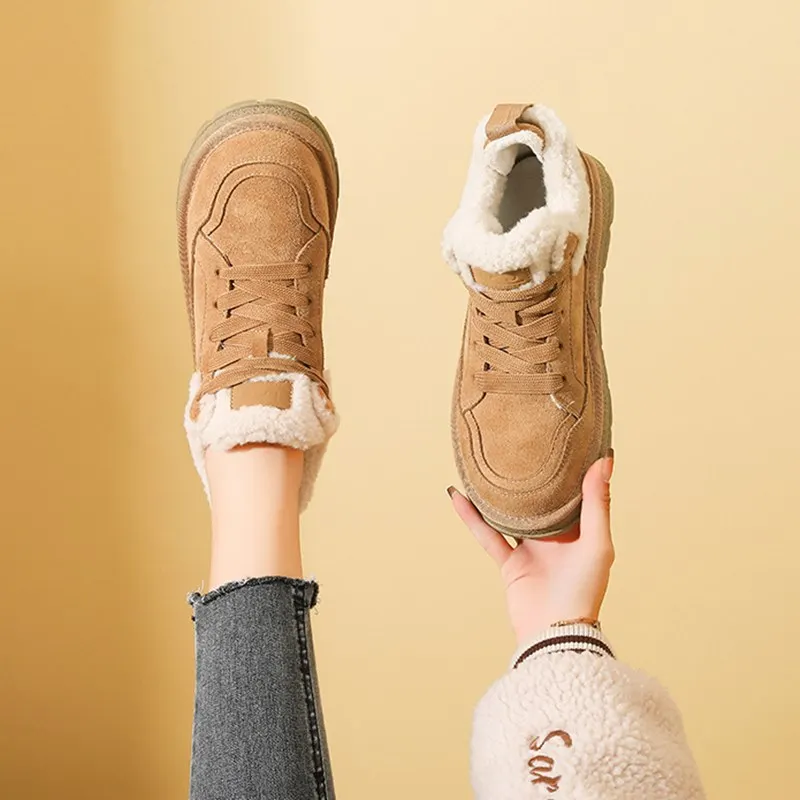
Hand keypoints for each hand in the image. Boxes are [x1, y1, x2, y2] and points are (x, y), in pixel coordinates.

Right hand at [448, 453, 614, 645]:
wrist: (556, 634)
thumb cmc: (584, 591)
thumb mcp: (597, 543)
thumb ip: (597, 503)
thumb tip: (604, 460)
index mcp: (581, 531)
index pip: (575, 492)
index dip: (570, 468)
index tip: (564, 438)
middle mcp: (556, 537)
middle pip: (541, 500)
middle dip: (531, 477)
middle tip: (521, 443)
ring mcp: (531, 549)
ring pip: (511, 513)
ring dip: (498, 494)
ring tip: (485, 466)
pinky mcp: (509, 563)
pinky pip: (487, 534)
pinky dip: (472, 516)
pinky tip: (458, 495)